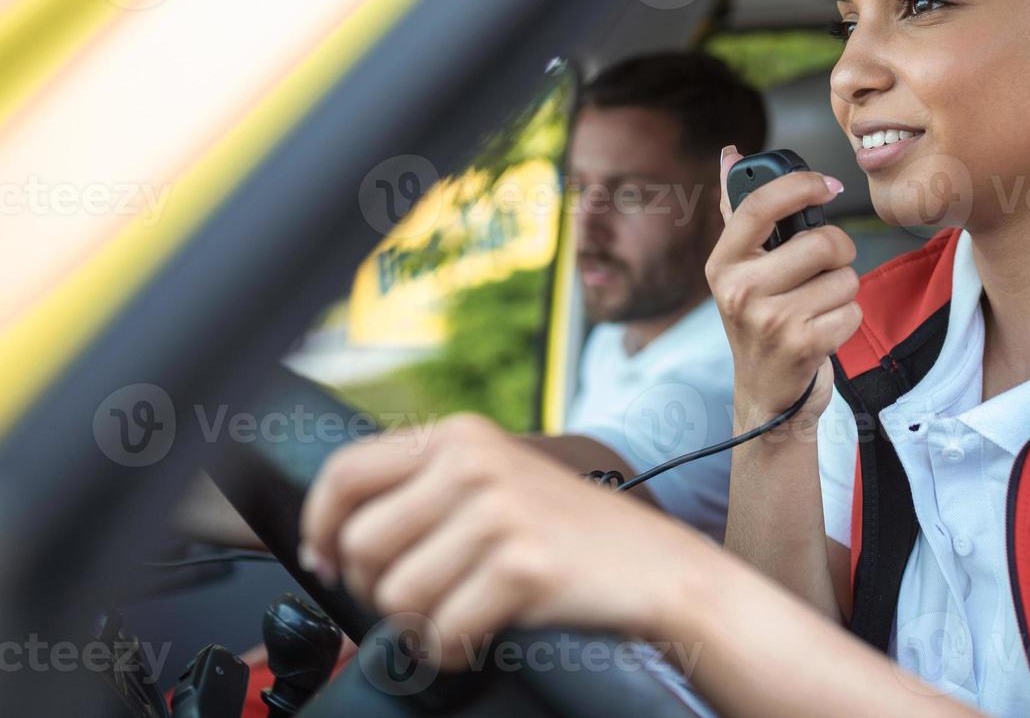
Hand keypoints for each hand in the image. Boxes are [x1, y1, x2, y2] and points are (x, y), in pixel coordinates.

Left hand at [298, 414, 709, 669]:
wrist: (655, 567)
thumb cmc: (566, 533)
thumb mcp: (493, 480)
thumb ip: (423, 487)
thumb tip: (331, 537)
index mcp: (458, 435)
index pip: (345, 473)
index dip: (320, 526)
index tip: (326, 560)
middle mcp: (474, 462)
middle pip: (361, 544)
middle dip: (375, 588)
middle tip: (417, 597)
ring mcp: (499, 512)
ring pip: (396, 595)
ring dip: (418, 624)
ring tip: (459, 613)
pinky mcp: (521, 565)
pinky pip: (440, 632)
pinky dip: (451, 648)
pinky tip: (481, 632)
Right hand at [706, 146, 861, 430]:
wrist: (768, 397)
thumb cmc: (762, 323)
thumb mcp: (743, 270)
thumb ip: (740, 211)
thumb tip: (731, 153)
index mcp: (723, 263)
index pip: (759, 205)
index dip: (799, 185)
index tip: (827, 185)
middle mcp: (739, 290)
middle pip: (822, 242)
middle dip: (838, 254)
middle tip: (822, 272)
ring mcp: (769, 320)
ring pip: (844, 278)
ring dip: (843, 292)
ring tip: (817, 309)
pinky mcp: (801, 346)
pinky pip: (852, 311)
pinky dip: (847, 320)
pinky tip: (824, 332)